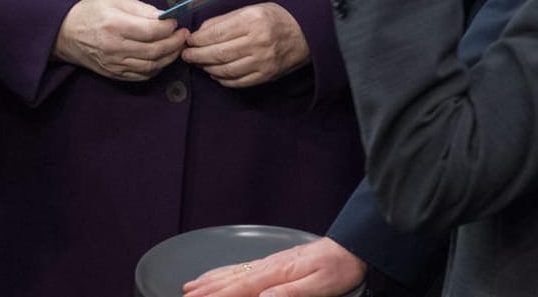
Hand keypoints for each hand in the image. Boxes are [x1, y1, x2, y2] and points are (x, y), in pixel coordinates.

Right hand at [53, 0, 187, 80]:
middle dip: (174, 43)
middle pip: (154, 50)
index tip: (175, 21)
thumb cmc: (90, 12)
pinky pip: (141, 75)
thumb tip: (164, 16)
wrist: (64, 33)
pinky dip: (156, 68)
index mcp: (115, 25)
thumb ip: (141, 9)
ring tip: (177, 46)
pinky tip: (162, 58)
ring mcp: (114, 64)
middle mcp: (115, 47)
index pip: (151, 31)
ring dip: (169, 57)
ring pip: (151, 66)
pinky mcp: (114, 74)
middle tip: (183, 34)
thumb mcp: (115, 0)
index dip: (168, 27)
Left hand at [182, 3, 308, 87]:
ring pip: (226, 70)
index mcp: (252, 20)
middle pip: (218, 54)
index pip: (216, 33)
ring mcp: (263, 61)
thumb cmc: (274, 18)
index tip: (189, 40)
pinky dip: (222, 79)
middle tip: (186, 55)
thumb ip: (224, 20)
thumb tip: (200, 33)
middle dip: (197, 56)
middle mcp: (258, 42)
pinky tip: (215, 73)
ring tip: (199, 63)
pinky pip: (238, 82)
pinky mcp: (266, 75)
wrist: (305, 33)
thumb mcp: (250, 9)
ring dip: (207, 68)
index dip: (198, 39)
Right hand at [183, 237, 366, 296]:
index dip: (216, 296)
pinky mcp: (275, 263)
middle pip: (230, 279)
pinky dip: (226, 272)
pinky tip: (221, 274)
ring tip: (191, 286)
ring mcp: (270, 263)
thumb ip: (290, 294)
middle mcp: (269, 266)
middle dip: (206, 289)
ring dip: (210, 280)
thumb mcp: (321, 285)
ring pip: (233, 272)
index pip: (239, 287)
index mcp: (277, 273)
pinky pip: (243, 268)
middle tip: (185, 295)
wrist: (352, 246)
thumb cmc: (340, 267)